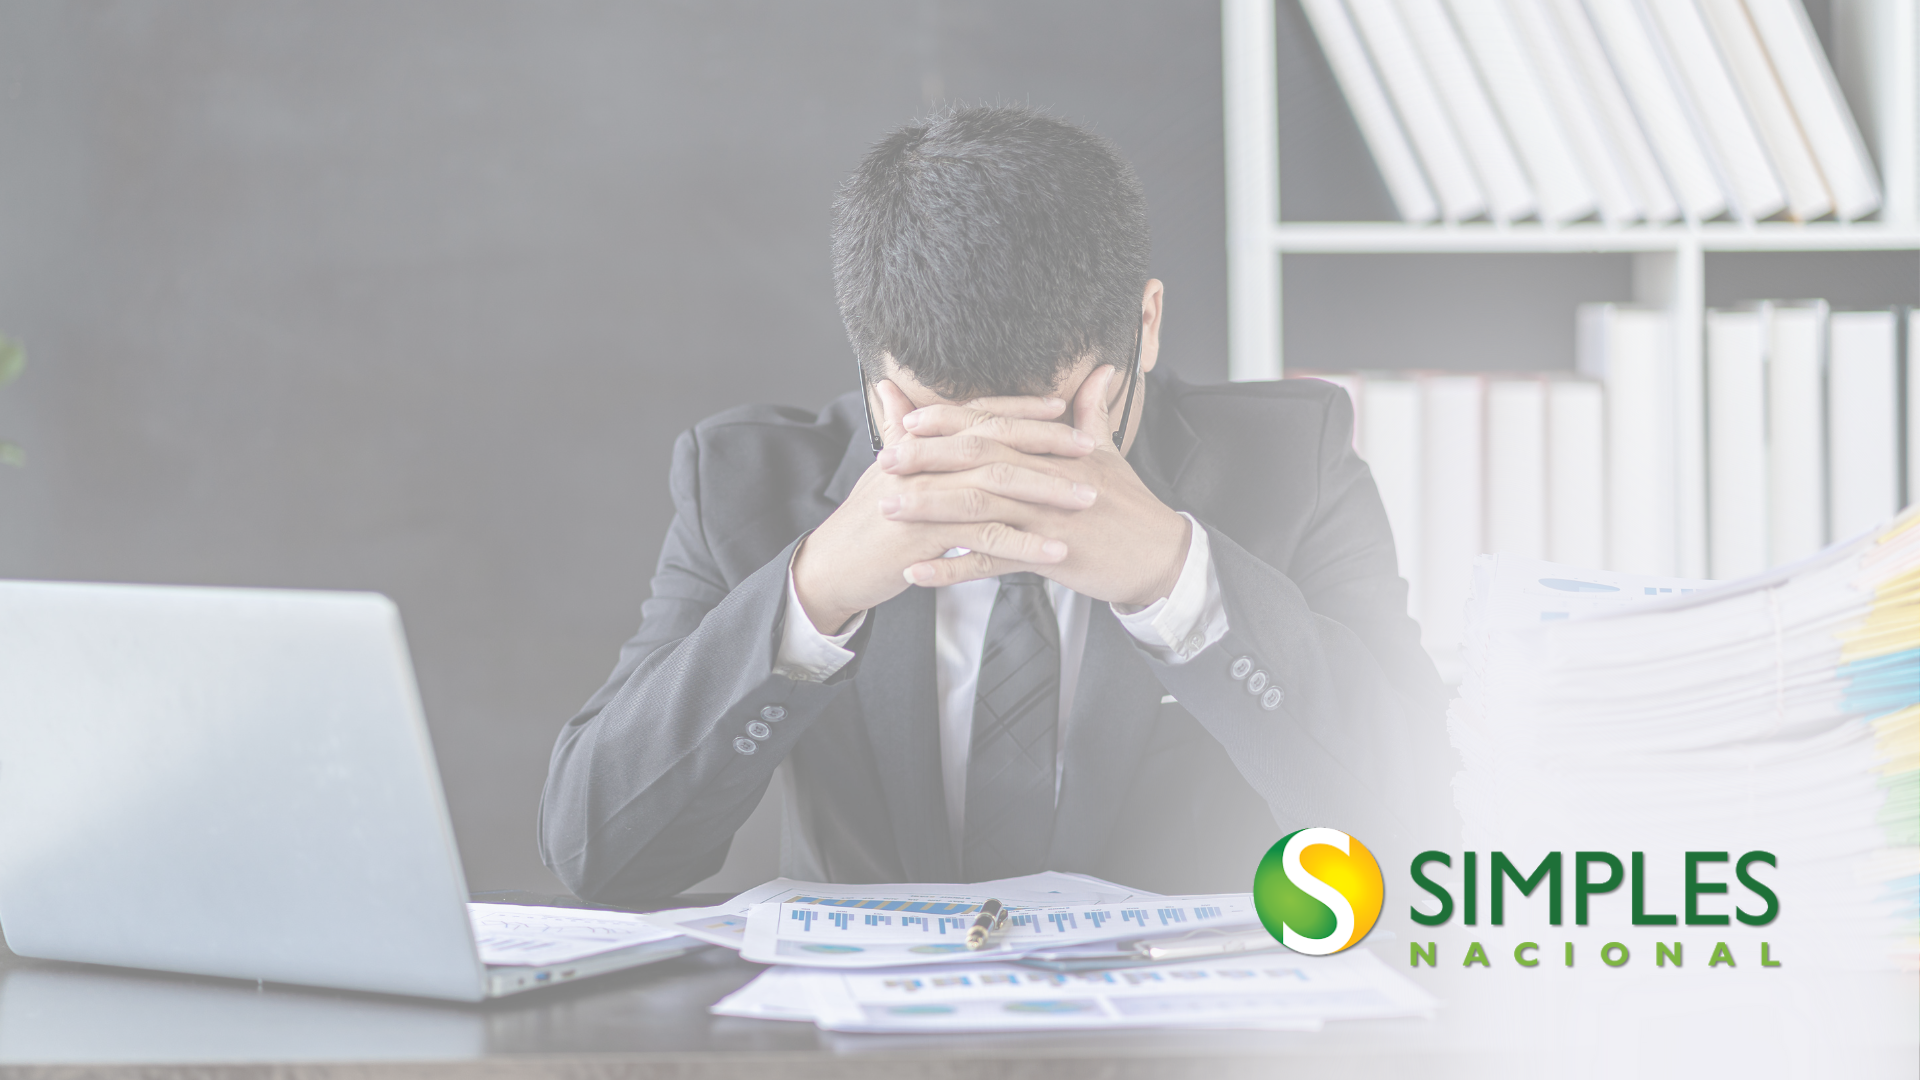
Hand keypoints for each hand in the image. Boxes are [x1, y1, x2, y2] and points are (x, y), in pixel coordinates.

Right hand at [789, 380, 1099, 633]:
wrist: (830, 568)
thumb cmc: (865, 523)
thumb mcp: (884, 471)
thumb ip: (898, 429)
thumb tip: (892, 387)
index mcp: (917, 445)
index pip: (977, 415)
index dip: (1020, 409)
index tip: (1061, 406)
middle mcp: (920, 464)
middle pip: (993, 443)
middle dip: (1045, 443)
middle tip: (1091, 447)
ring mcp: (921, 500)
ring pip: (994, 487)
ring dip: (1045, 492)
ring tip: (1087, 499)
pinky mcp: (923, 540)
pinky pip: (982, 538)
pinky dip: (1023, 543)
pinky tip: (1056, 550)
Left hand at [881, 366, 1190, 608]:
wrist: (1160, 555)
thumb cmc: (1132, 505)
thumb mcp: (1111, 452)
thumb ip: (1094, 411)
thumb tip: (1101, 371)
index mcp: (1053, 450)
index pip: (993, 426)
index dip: (951, 421)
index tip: (911, 419)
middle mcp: (1045, 477)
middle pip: (977, 460)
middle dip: (927, 459)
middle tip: (884, 459)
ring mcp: (1045, 517)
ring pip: (978, 508)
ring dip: (929, 509)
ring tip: (887, 509)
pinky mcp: (1049, 555)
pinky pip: (991, 562)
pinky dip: (951, 567)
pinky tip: (917, 572)